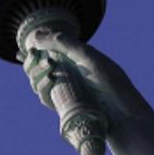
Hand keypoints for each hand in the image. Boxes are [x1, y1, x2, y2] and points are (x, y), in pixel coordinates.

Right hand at [21, 29, 151, 127]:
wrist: (125, 119)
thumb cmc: (112, 86)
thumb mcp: (89, 58)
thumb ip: (64, 44)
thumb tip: (35, 35)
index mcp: (79, 59)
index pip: (51, 50)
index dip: (37, 48)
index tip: (29, 47)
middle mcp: (72, 75)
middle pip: (41, 66)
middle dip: (33, 62)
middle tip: (33, 58)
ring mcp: (69, 92)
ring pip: (40, 82)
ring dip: (35, 74)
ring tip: (47, 71)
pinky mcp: (66, 108)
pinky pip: (46, 98)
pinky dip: (42, 89)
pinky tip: (48, 82)